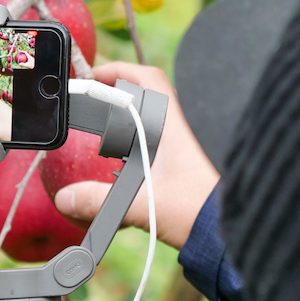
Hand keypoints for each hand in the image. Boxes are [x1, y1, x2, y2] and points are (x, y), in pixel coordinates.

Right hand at [52, 62, 219, 248]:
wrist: (233, 230)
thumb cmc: (199, 211)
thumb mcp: (144, 206)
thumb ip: (100, 202)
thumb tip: (65, 199)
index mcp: (171, 126)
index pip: (147, 79)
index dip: (119, 70)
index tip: (93, 77)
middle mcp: (179, 130)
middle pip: (149, 95)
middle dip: (119, 94)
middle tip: (93, 102)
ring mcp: (185, 146)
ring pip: (155, 119)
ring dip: (131, 119)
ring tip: (105, 131)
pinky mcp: (186, 164)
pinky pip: (160, 141)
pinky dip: (141, 142)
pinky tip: (126, 163)